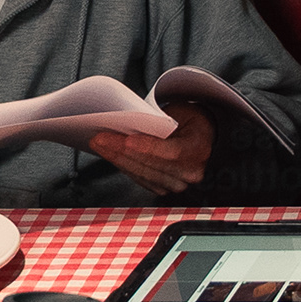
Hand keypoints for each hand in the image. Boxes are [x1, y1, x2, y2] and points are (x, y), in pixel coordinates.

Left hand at [87, 100, 211, 196]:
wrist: (200, 136)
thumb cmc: (188, 120)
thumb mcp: (179, 112)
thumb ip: (159, 122)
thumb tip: (128, 124)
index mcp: (199, 149)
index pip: (172, 152)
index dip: (148, 148)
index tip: (126, 141)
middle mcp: (190, 172)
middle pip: (152, 165)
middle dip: (122, 151)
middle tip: (100, 138)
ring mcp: (177, 184)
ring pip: (142, 174)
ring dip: (117, 159)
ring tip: (99, 145)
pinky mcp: (163, 189)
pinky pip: (139, 179)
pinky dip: (123, 166)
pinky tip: (110, 156)